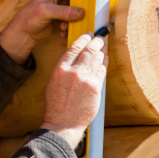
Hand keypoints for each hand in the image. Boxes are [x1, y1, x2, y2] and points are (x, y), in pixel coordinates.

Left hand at [0, 0, 84, 64]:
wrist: (22, 34)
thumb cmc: (28, 17)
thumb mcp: (45, 11)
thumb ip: (63, 11)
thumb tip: (81, 13)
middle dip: (81, 3)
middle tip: (87, 9)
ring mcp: (60, 8)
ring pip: (75, 9)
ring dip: (73, 18)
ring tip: (64, 26)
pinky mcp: (60, 19)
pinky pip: (70, 20)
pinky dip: (68, 26)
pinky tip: (62, 32)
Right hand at [41, 33, 108, 148]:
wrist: (62, 123)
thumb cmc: (56, 105)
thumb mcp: (54, 83)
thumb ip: (64, 70)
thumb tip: (74, 59)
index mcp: (60, 70)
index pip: (74, 48)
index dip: (83, 39)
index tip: (88, 34)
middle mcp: (73, 72)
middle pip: (89, 51)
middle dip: (97, 41)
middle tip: (100, 37)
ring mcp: (85, 79)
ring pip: (97, 59)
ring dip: (101, 52)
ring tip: (103, 47)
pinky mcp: (95, 87)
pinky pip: (102, 71)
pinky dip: (104, 64)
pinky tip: (104, 60)